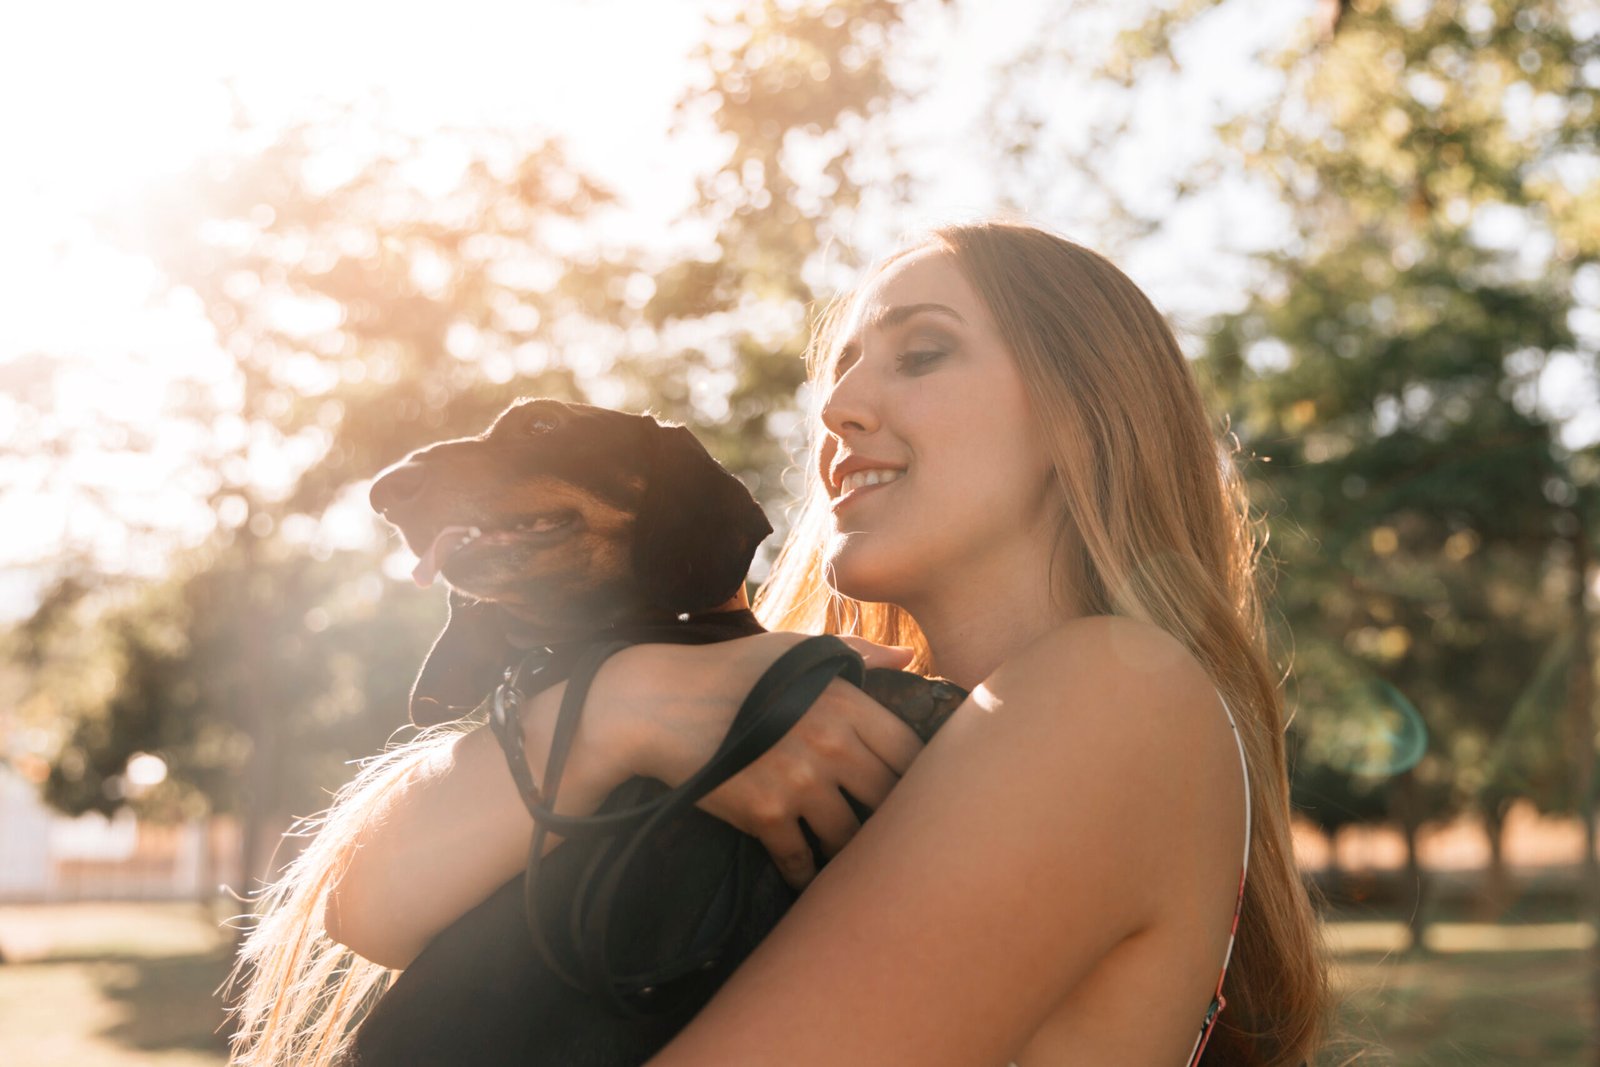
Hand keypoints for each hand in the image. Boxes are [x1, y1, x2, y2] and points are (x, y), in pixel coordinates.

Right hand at [618, 633, 925, 889]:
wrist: (656, 704)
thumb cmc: (730, 671)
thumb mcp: (794, 650)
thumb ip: (856, 653)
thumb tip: (908, 654)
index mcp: (844, 700)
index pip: (909, 750)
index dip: (918, 775)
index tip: (914, 790)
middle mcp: (830, 742)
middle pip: (889, 798)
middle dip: (892, 820)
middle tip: (894, 836)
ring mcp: (799, 780)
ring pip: (851, 837)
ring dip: (852, 854)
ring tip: (856, 865)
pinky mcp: (765, 814)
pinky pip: (802, 860)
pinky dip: (807, 876)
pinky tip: (809, 881)